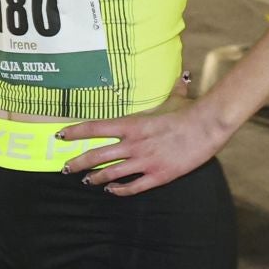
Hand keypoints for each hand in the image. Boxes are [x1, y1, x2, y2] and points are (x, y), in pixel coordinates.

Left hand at [61, 80, 227, 195]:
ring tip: (86, 181)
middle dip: (77, 163)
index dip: (74, 132)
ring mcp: (144, 161)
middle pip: (96, 156)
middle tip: (66, 167)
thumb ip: (173, 90)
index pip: (94, 128)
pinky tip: (112, 190)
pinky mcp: (158, 176)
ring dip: (95, 179)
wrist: (207, 127)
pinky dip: (119, 190)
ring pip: (111, 174)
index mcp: (132, 124)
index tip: (60, 136)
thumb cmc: (189, 111)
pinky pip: (133, 187)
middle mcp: (133, 144)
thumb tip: (181, 77)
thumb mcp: (175, 98)